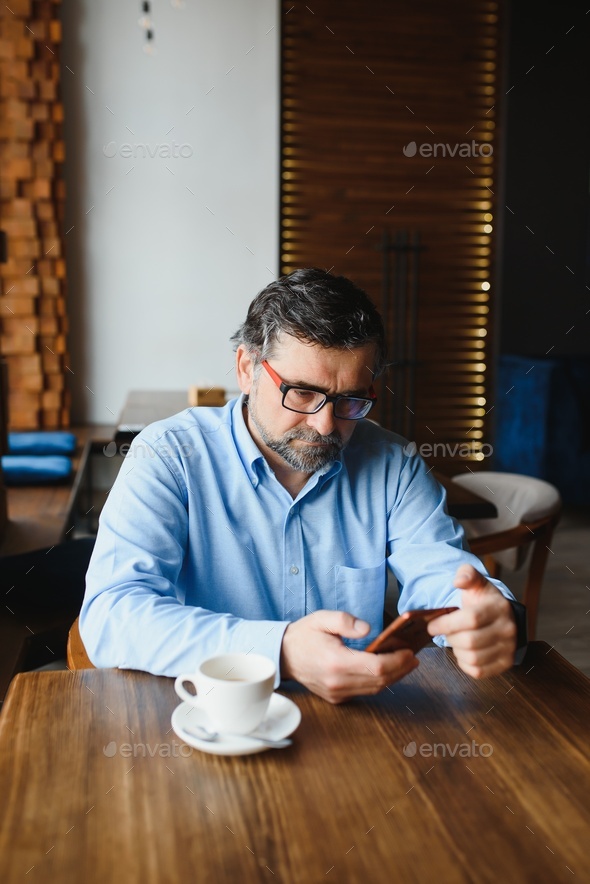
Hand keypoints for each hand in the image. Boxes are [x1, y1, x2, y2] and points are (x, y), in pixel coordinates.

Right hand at [280, 610, 418, 703]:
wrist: (283, 656)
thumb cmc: (304, 635)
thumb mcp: (322, 618)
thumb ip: (345, 621)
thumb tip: (368, 629)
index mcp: (336, 662)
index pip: (376, 667)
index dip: (397, 661)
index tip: (409, 652)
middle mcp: (337, 683)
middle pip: (380, 681)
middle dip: (401, 669)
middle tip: (413, 657)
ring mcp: (337, 693)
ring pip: (374, 689)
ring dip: (393, 677)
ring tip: (406, 663)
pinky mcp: (336, 698)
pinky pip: (364, 692)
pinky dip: (379, 682)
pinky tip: (386, 670)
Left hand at [427, 564, 516, 677]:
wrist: (503, 617)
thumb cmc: (484, 600)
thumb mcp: (476, 582)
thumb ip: (466, 574)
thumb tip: (458, 581)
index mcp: (499, 608)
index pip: (471, 619)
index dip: (447, 624)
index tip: (432, 625)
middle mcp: (508, 630)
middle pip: (470, 641)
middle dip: (450, 637)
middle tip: (445, 632)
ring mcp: (508, 648)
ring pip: (473, 658)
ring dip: (457, 650)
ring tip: (455, 640)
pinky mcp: (505, 664)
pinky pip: (478, 671)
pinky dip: (464, 663)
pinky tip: (463, 651)